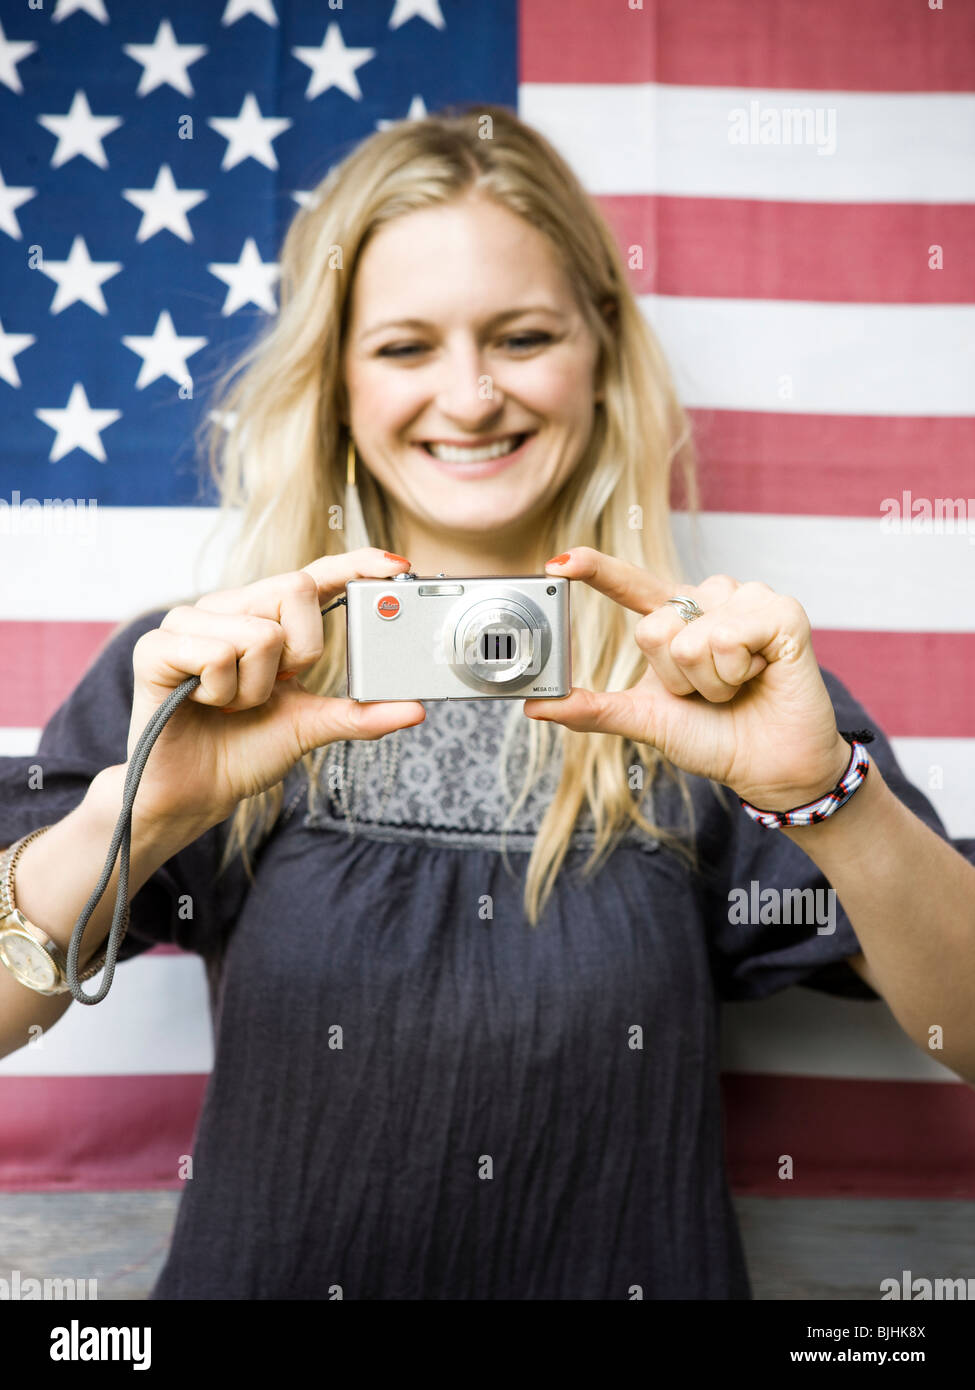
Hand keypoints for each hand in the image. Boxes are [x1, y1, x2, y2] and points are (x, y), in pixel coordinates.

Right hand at [127, 547, 425, 828]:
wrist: (194, 792)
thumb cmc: (242, 750)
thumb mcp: (311, 727)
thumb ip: (359, 714)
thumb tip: (414, 709)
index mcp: (263, 618)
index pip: (312, 576)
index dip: (355, 563)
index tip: (398, 567)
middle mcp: (227, 609)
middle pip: (294, 591)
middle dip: (299, 653)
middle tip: (272, 688)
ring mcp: (189, 622)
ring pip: (259, 633)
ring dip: (254, 688)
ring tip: (229, 704)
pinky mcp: (156, 646)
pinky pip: (217, 653)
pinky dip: (220, 691)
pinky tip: (202, 702)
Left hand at [523, 547, 850, 810]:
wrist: (768, 766)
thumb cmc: (714, 736)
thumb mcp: (644, 720)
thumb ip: (592, 709)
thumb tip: (535, 706)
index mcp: (675, 617)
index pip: (629, 584)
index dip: (594, 569)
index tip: (555, 563)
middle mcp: (708, 599)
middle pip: (654, 628)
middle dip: (676, 678)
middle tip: (709, 692)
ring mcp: (746, 600)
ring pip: (692, 636)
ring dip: (709, 680)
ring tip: (738, 684)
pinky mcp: (781, 611)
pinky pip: (729, 636)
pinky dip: (737, 671)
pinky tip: (760, 674)